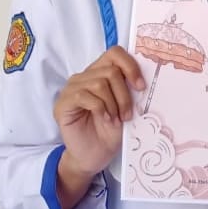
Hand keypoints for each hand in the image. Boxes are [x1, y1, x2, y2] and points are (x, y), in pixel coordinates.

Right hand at [52, 46, 145, 205]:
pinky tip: (105, 120)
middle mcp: (84, 77)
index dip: (130, 66)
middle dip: (124, 94)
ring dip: (113, 104)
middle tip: (128, 114)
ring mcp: (71, 89)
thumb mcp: (126, 107)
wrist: (95, 156)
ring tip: (116, 120)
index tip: (141, 86)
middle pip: (110, 71)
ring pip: (99, 83)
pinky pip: (83, 96)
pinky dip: (100, 108)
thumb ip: (130, 90)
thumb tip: (145, 79)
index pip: (115, 53)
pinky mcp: (62, 103)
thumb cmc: (111, 131)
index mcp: (100, 73)